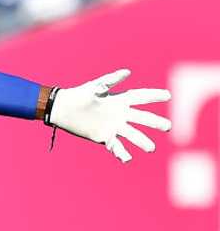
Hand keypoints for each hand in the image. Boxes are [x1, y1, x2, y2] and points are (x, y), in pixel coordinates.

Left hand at [48, 70, 171, 162]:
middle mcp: (120, 114)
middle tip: (168, 126)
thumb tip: (127, 72)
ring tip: (151, 148)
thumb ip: (110, 81)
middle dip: (155, 122)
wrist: (63, 109)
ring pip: (132, 134)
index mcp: (119, 100)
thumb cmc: (78, 95)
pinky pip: (116, 146)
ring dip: (142, 141)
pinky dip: (122, 153)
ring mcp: (114, 126)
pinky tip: (127, 159)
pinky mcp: (105, 137)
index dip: (154, 95)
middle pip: (142, 118)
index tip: (168, 95)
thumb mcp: (95, 87)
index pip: (141, 97)